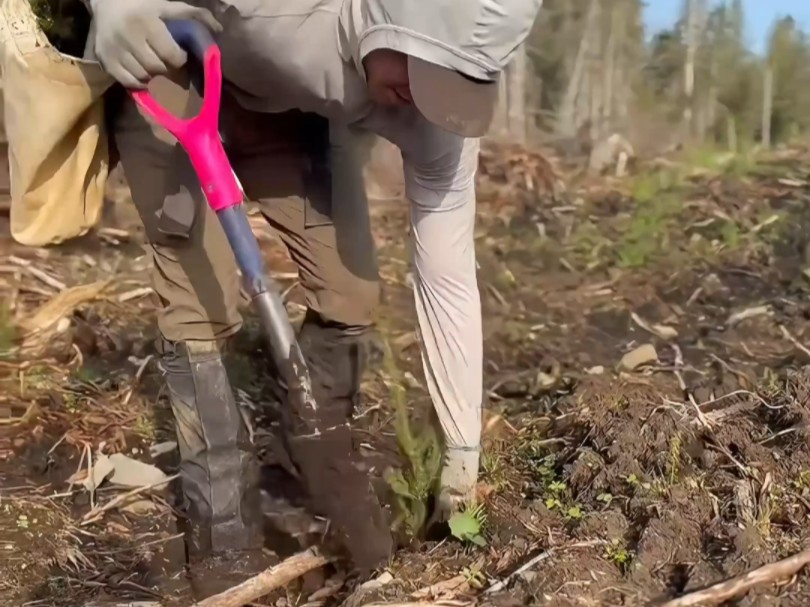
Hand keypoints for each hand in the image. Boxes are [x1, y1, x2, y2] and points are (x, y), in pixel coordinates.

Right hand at [90, 0, 221, 88]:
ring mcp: (114, 50)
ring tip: (154, 65)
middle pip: (157, 68)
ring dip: (153, 75)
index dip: (179, 58)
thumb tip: (219, 29)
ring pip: (144, 77)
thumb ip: (194, 14)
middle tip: (166, 62)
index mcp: (146, 22)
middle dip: (166, 67)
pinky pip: (129, 82)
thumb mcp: (167, 6)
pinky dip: (139, 81)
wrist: (106, 4)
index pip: (171, 55)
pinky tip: (142, 71)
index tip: (179, 54)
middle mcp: (128, 37)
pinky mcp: (106, 61)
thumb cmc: (143, 7)